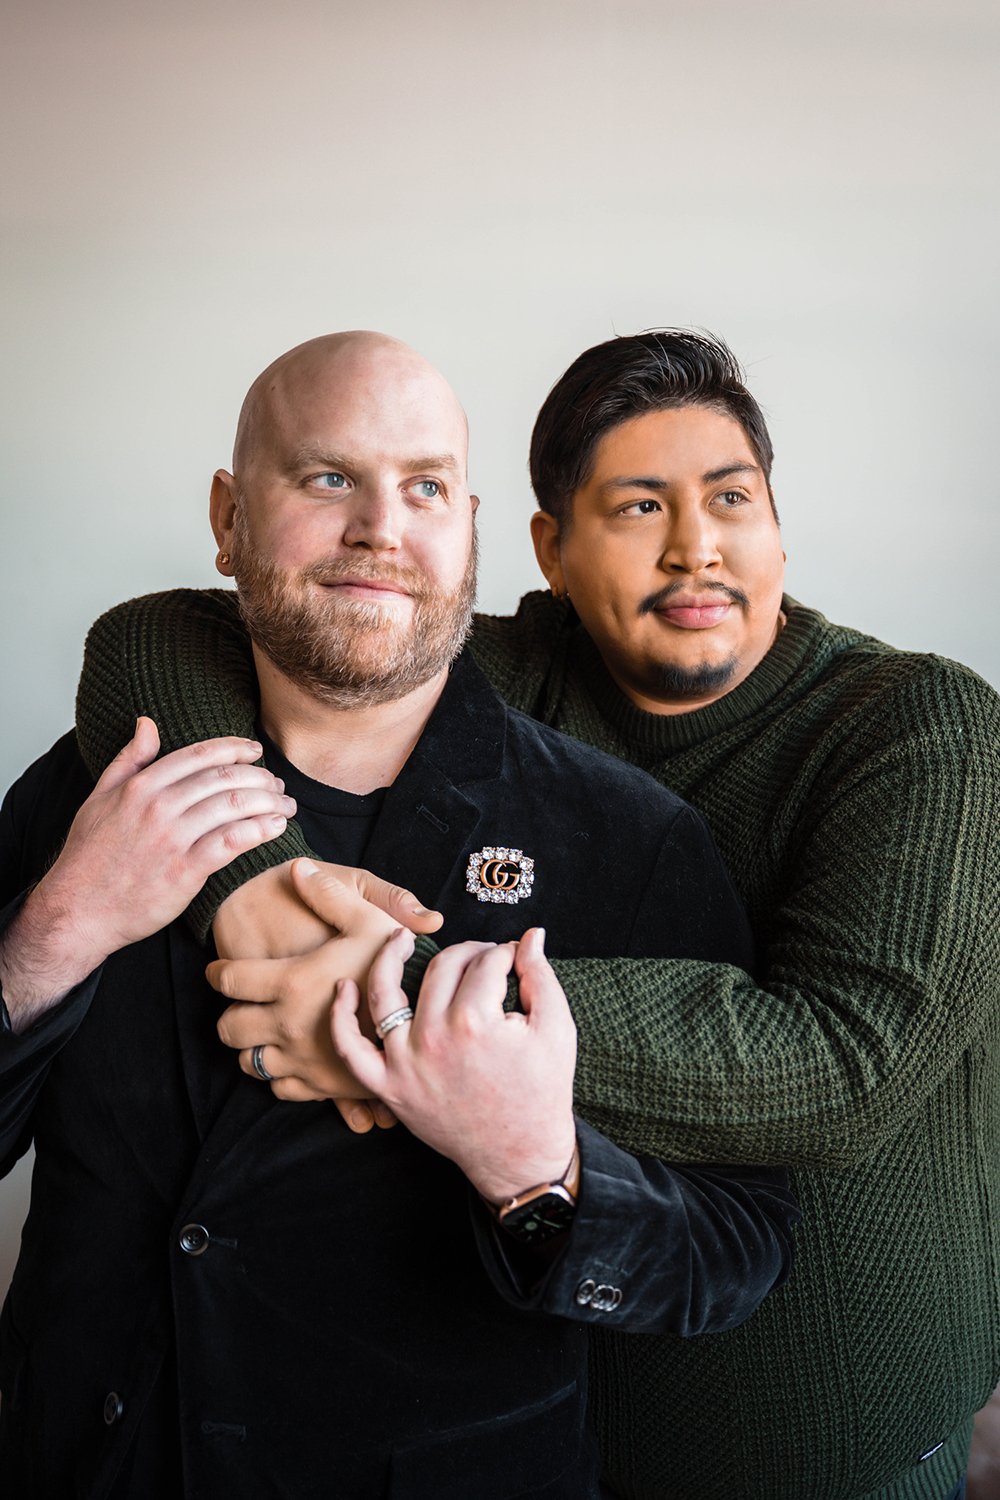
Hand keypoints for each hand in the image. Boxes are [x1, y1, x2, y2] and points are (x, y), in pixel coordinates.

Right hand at [0, 719, 293, 1027]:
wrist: (78, 910)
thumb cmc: (89, 857)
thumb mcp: (99, 798)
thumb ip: (128, 760)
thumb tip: (146, 723)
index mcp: (141, 786)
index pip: (200, 755)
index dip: (234, 749)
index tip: (256, 751)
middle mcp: (158, 807)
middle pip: (224, 779)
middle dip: (259, 777)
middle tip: (277, 784)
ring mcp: (172, 838)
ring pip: (233, 806)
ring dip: (268, 802)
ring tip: (286, 805)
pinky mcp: (185, 871)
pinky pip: (232, 841)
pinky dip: (260, 830)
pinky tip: (277, 826)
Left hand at [211, 861, 412, 1120]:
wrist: (431, 1020)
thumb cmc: (401, 963)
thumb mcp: (369, 917)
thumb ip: (331, 893)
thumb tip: (299, 867)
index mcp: (292, 983)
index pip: (230, 982)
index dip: (217, 974)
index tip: (216, 971)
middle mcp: (289, 1026)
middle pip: (230, 1029)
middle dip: (229, 1016)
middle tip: (240, 1005)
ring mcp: (303, 1061)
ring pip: (250, 1063)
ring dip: (251, 1048)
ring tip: (264, 1033)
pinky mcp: (321, 1086)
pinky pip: (280, 1088)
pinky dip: (278, 1076)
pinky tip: (290, 1059)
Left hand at [330, 927, 577, 1201]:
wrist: (520, 1155)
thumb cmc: (542, 1092)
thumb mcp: (557, 1029)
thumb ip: (541, 975)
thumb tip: (532, 934)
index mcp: (477, 1022)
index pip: (487, 962)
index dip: (505, 952)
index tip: (514, 957)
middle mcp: (434, 1037)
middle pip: (443, 969)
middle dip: (469, 952)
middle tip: (485, 957)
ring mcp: (405, 1063)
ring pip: (386, 994)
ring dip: (388, 957)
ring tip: (400, 937)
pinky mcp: (388, 1087)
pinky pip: (351, 1050)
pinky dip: (341, 1017)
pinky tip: (343, 987)